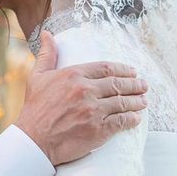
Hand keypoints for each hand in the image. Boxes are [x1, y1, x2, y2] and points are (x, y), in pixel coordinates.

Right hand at [16, 31, 147, 163]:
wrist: (33, 141)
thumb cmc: (34, 109)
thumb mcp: (37, 77)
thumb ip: (47, 55)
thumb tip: (48, 34)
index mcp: (74, 75)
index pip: (106, 68)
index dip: (123, 69)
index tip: (132, 71)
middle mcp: (86, 90)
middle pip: (118, 84)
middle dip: (134, 84)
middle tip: (143, 85)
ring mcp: (93, 111)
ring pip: (122, 102)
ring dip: (136, 101)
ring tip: (143, 101)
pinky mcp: (98, 130)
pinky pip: (121, 121)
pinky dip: (131, 119)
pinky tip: (136, 118)